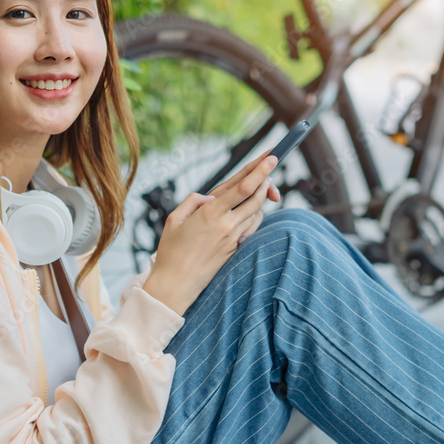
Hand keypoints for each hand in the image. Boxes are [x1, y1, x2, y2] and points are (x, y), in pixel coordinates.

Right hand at [142, 150, 278, 315]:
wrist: (176, 285)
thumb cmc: (171, 251)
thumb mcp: (174, 219)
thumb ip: (193, 201)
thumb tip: (211, 197)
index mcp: (210, 213)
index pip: (243, 187)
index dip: (260, 170)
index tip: (272, 158)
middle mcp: (226, 225)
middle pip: (256, 198)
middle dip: (267, 180)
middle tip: (271, 167)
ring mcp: (233, 238)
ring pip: (256, 213)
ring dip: (259, 198)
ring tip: (259, 187)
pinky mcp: (236, 249)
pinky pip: (250, 228)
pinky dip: (253, 216)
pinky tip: (247, 213)